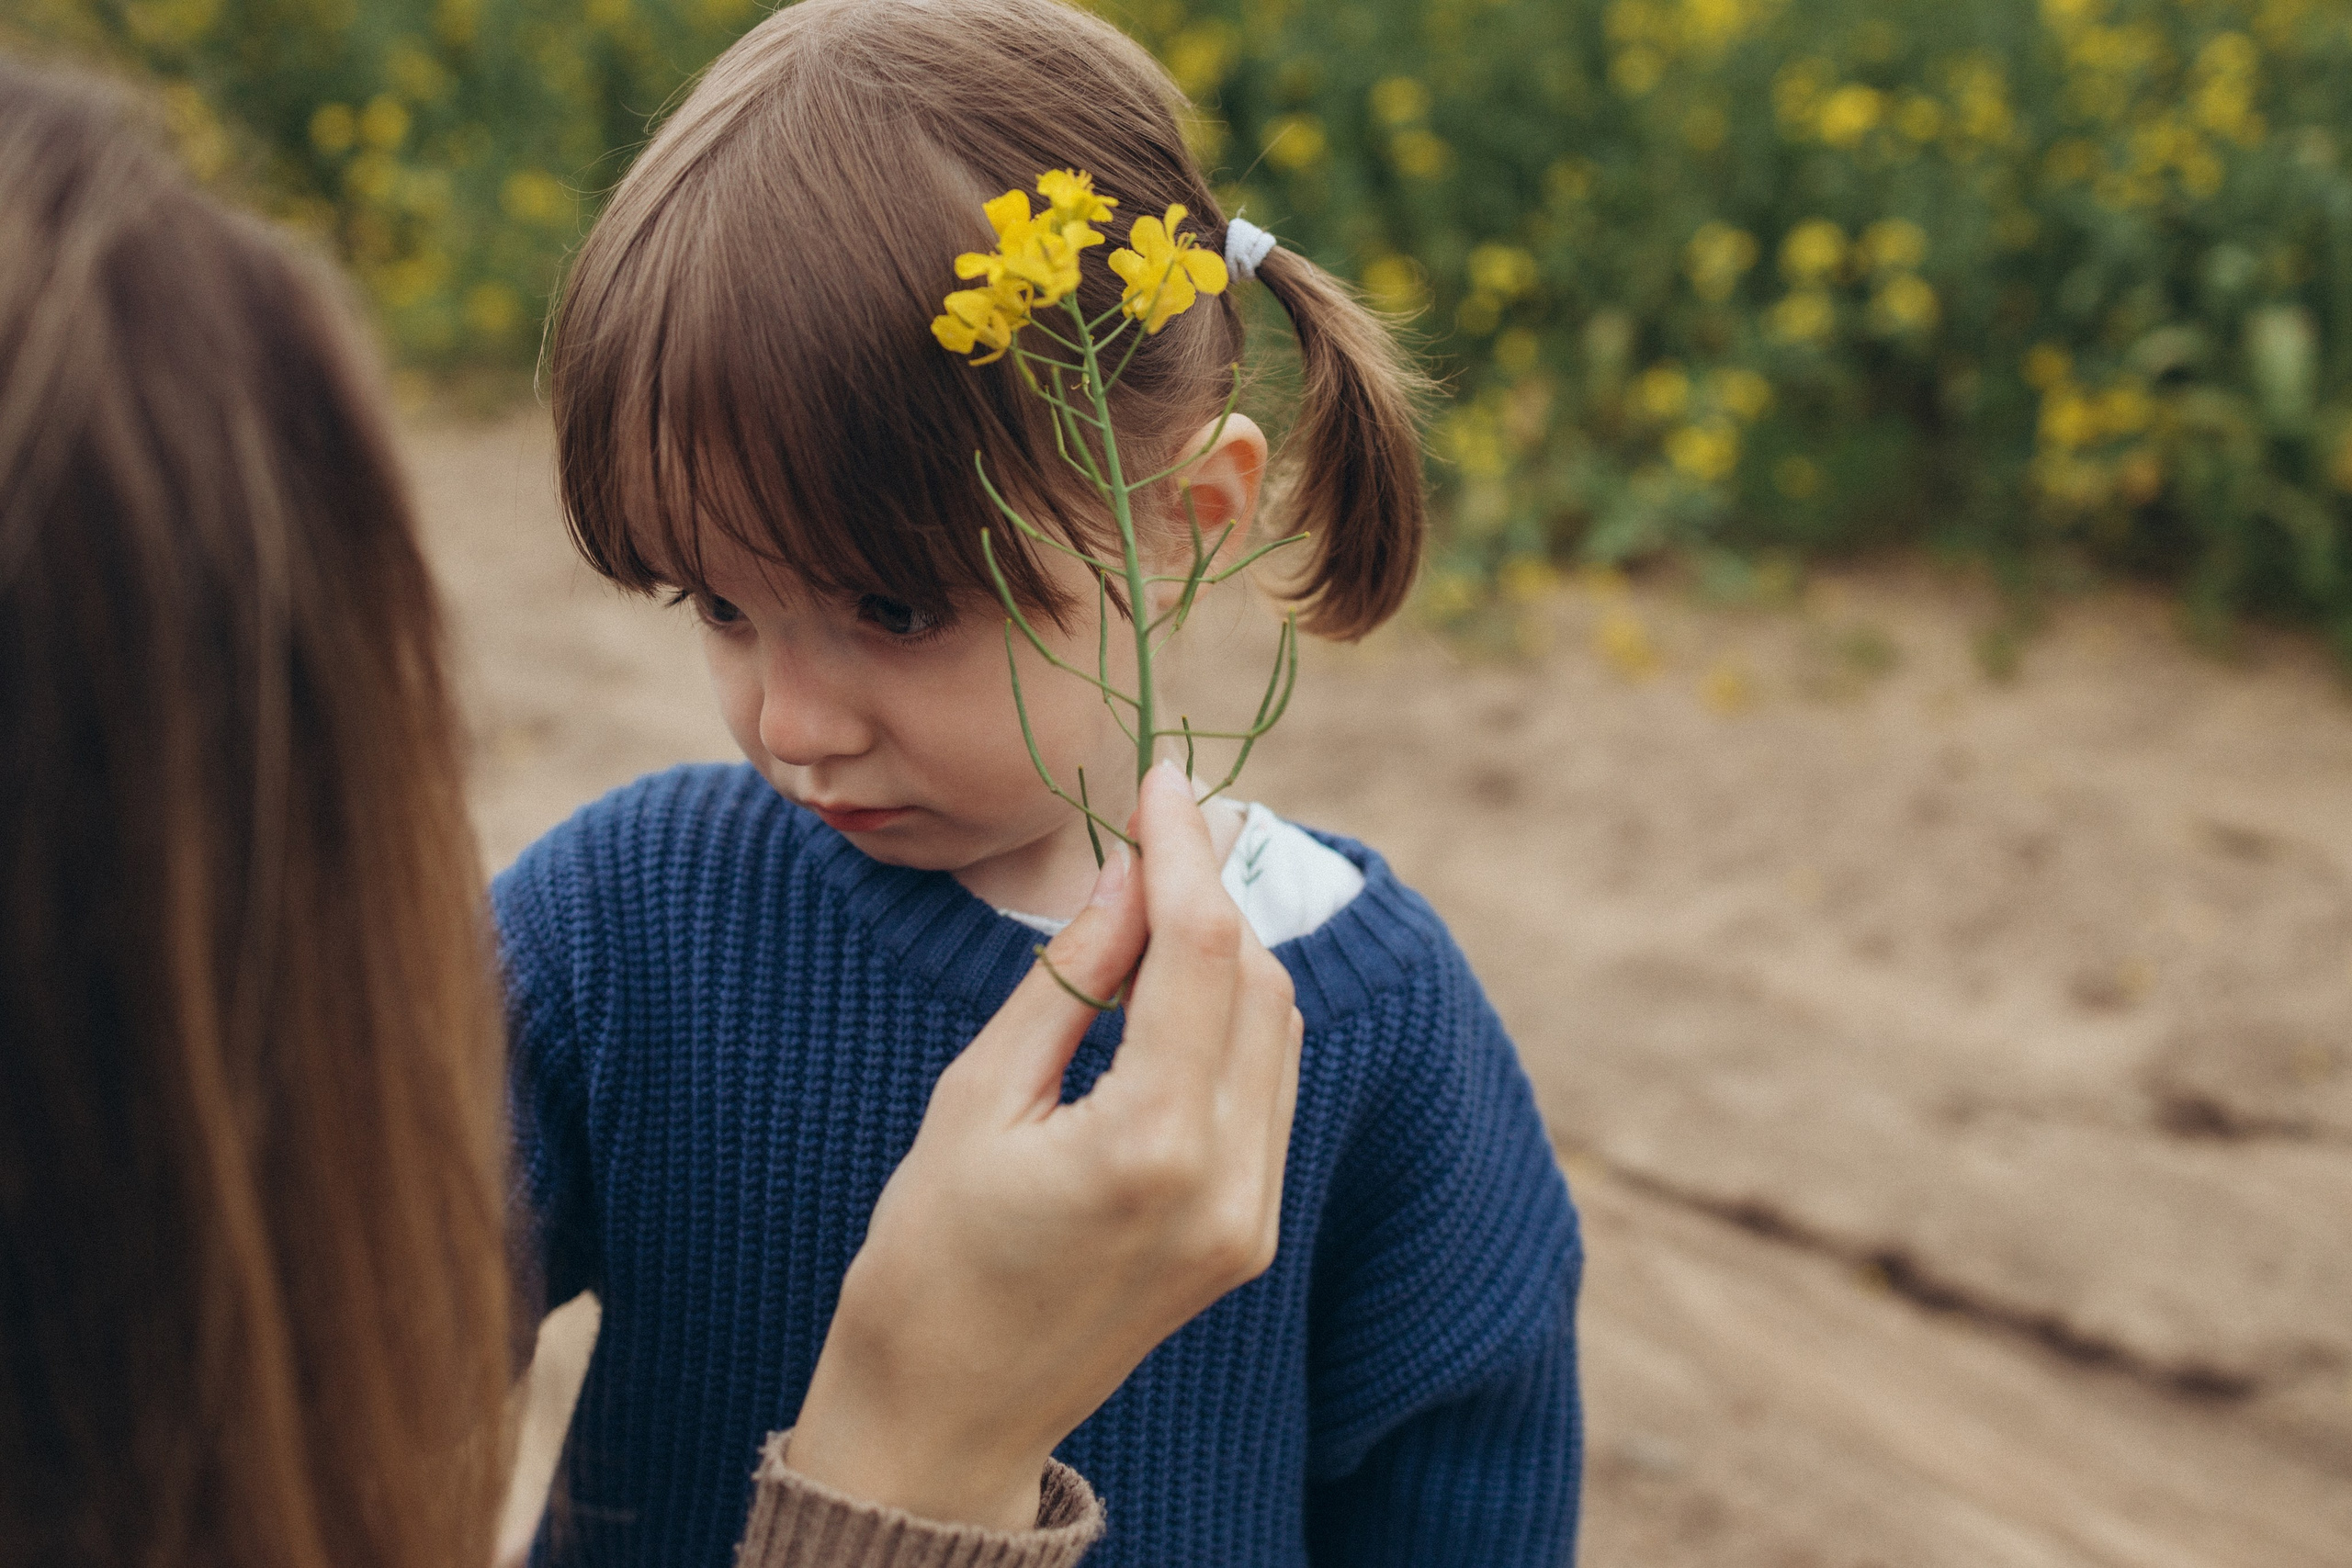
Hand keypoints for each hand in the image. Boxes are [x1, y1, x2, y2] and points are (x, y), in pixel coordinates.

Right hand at [783, 759, 1303, 1530]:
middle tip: (1147, 833)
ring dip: (1226, 953)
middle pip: (1257, 981)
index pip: (1201, 950)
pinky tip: (1168, 992)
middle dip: (1210, 894)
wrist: (945, 1419)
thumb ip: (1072, 977)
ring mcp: (1251, 1216)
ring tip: (1147, 907)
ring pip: (1277, 1029)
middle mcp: (1229, 1183)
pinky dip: (1231, 1020)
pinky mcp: (1251, 1234)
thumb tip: (1127, 868)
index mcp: (1151, 1146)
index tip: (1163, 778)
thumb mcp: (977, 1096)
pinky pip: (1268, 1088)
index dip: (1185, 848)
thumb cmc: (927, 1259)